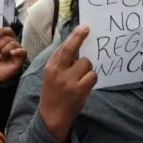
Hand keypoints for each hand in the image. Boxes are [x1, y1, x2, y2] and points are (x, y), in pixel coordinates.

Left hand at [0, 27, 26, 82]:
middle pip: (9, 37)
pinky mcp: (21, 58)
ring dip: (4, 50)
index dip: (2, 31)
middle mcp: (14, 44)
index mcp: (7, 40)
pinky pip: (23, 51)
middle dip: (0, 44)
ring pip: (13, 43)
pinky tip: (12, 53)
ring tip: (1, 56)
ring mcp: (18, 50)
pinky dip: (17, 51)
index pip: (8, 31)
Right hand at [37, 26, 96, 142]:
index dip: (75, 37)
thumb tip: (73, 43)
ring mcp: (69, 81)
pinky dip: (91, 79)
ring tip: (80, 79)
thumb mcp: (50, 74)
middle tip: (86, 35)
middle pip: (75, 53)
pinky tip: (84, 85)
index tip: (84, 28)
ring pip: (87, 64)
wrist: (52, 115)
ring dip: (87, 70)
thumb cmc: (53, 92)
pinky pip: (92, 76)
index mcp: (51, 67)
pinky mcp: (79, 90)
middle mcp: (59, 72)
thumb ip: (60, 60)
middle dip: (80, 45)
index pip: (64, 48)